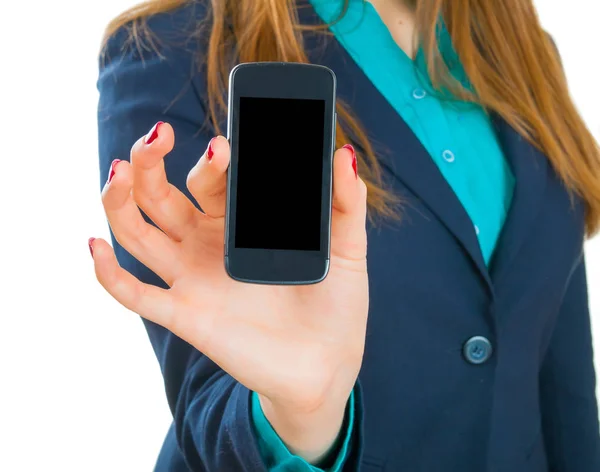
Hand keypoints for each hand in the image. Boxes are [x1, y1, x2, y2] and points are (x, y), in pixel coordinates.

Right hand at [91, 122, 368, 461]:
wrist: (328, 363)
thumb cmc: (336, 303)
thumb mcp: (347, 248)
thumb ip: (345, 202)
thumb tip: (344, 152)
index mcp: (240, 222)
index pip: (211, 178)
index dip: (211, 158)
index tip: (227, 142)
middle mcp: (207, 244)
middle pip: (161, 195)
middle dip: (150, 161)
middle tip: (158, 134)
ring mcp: (192, 278)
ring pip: (137, 232)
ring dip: (119, 200)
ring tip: (118, 169)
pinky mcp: (185, 315)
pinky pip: (134, 294)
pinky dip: (109, 273)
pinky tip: (95, 247)